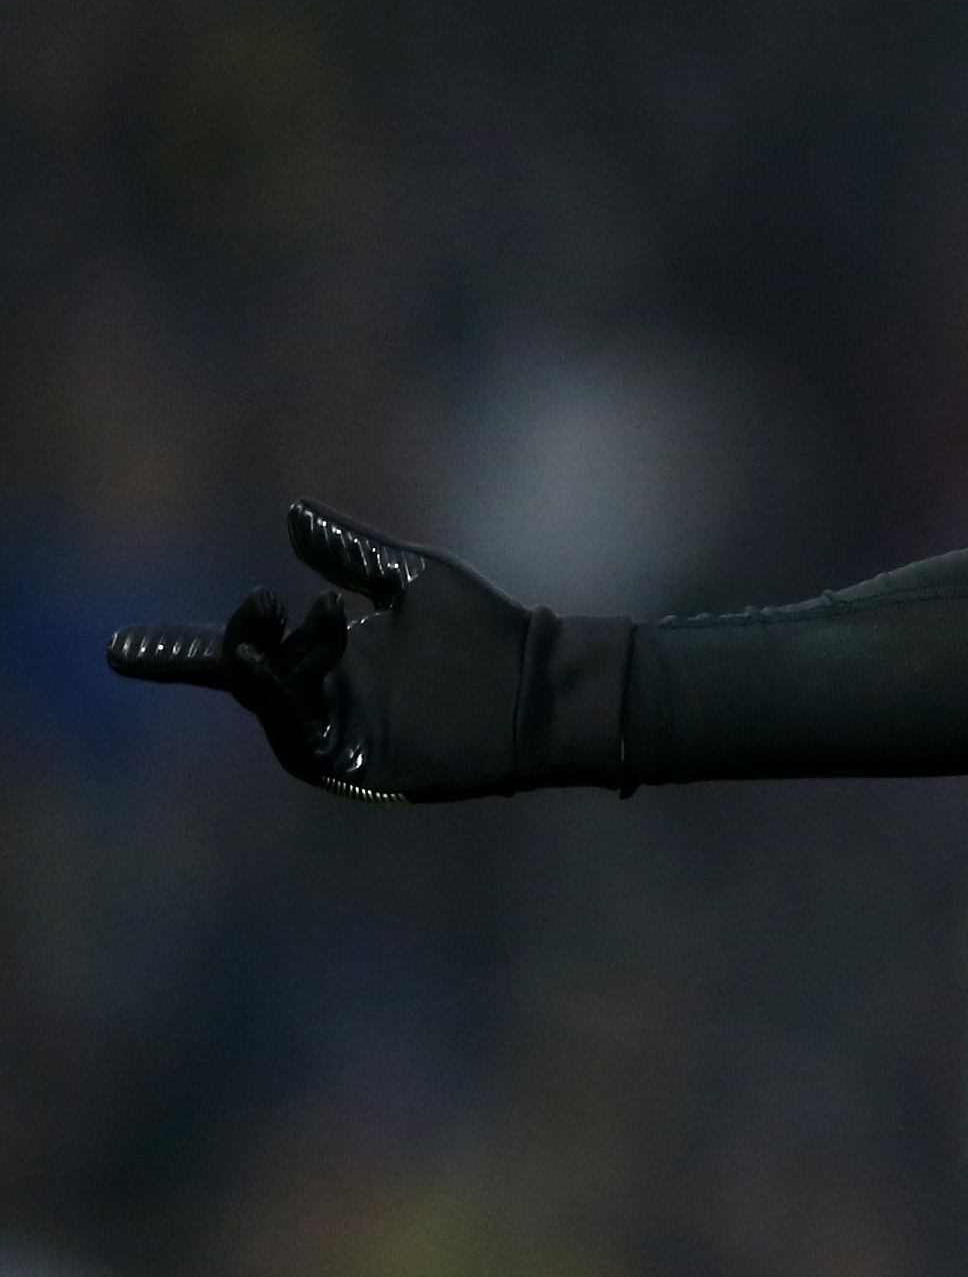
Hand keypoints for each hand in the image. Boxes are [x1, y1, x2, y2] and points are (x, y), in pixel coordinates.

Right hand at [106, 502, 556, 800]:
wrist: (540, 680)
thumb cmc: (486, 630)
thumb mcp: (410, 578)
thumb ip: (348, 553)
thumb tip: (291, 512)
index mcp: (327, 657)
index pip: (243, 650)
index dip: (179, 649)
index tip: (117, 646)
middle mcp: (321, 698)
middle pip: (248, 675)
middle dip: (238, 641)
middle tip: (257, 606)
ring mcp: (336, 734)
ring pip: (269, 705)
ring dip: (263, 668)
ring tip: (264, 632)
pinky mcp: (357, 764)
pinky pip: (299, 738)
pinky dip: (285, 704)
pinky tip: (292, 670)